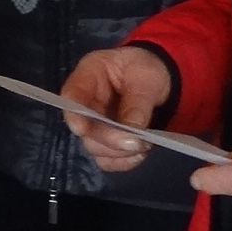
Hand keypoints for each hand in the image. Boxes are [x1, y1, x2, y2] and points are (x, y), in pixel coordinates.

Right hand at [59, 45, 174, 172]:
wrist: (159, 76)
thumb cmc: (148, 68)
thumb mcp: (147, 78)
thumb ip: (138, 103)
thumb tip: (131, 133)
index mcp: (90, 75)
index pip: (72, 95)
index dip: (74, 115)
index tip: (82, 130)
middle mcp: (86, 102)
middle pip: (84, 128)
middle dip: (110, 139)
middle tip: (139, 142)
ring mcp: (94, 123)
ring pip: (95, 147)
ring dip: (118, 152)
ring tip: (144, 145)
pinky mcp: (105, 140)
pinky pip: (107, 159)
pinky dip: (123, 161)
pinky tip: (139, 154)